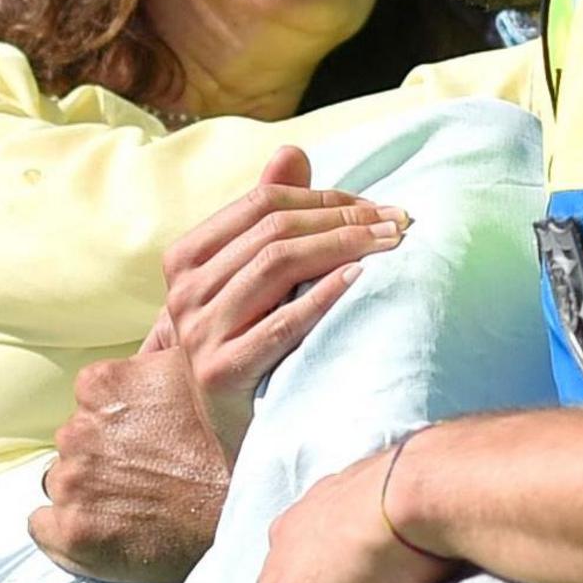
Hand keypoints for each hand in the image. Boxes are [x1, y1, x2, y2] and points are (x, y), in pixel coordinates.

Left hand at [31, 350, 232, 582]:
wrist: (252, 501)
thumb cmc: (232, 434)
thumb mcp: (200, 365)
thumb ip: (166, 340)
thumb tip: (162, 309)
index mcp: (99, 384)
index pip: (91, 403)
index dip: (121, 423)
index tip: (151, 440)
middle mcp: (77, 430)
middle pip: (78, 443)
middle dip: (105, 456)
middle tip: (151, 475)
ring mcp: (73, 482)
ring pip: (64, 483)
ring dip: (91, 491)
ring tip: (138, 504)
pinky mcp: (73, 531)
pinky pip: (42, 527)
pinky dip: (63, 530)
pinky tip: (102, 530)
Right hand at [156, 147, 402, 447]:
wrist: (229, 430)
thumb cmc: (250, 345)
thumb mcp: (253, 280)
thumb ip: (267, 216)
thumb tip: (293, 151)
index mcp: (186, 258)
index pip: (260, 204)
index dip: (324, 197)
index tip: (378, 205)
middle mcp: (184, 292)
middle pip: (273, 231)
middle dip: (344, 219)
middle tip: (399, 222)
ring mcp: (199, 333)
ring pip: (277, 265)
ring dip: (344, 247)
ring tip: (391, 245)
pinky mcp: (221, 373)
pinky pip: (282, 323)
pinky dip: (324, 296)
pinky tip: (360, 281)